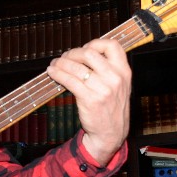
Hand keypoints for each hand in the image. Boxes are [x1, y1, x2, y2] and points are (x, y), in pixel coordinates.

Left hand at [46, 38, 130, 165]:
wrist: (111, 133)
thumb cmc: (111, 108)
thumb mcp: (119, 86)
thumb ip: (109, 69)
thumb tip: (83, 54)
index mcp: (124, 71)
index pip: (112, 46)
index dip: (95, 43)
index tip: (84, 49)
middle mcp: (115, 78)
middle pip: (89, 53)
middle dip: (72, 53)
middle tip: (64, 58)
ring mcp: (103, 89)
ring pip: (76, 67)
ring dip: (61, 63)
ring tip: (54, 65)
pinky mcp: (90, 99)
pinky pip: (70, 80)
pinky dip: (58, 74)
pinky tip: (52, 73)